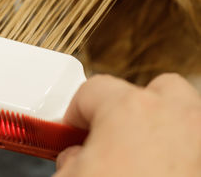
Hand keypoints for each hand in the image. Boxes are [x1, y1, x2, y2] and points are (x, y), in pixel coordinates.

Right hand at [54, 74, 200, 176]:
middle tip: (112, 136)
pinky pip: (196, 147)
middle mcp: (173, 117)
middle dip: (132, 107)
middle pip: (153, 90)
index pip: (93, 89)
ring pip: (185, 112)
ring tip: (143, 155)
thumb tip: (77, 158)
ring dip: (164, 126)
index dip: (76, 112)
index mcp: (128, 110)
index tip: (72, 130)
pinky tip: (165, 172)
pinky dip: (182, 154)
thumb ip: (70, 159)